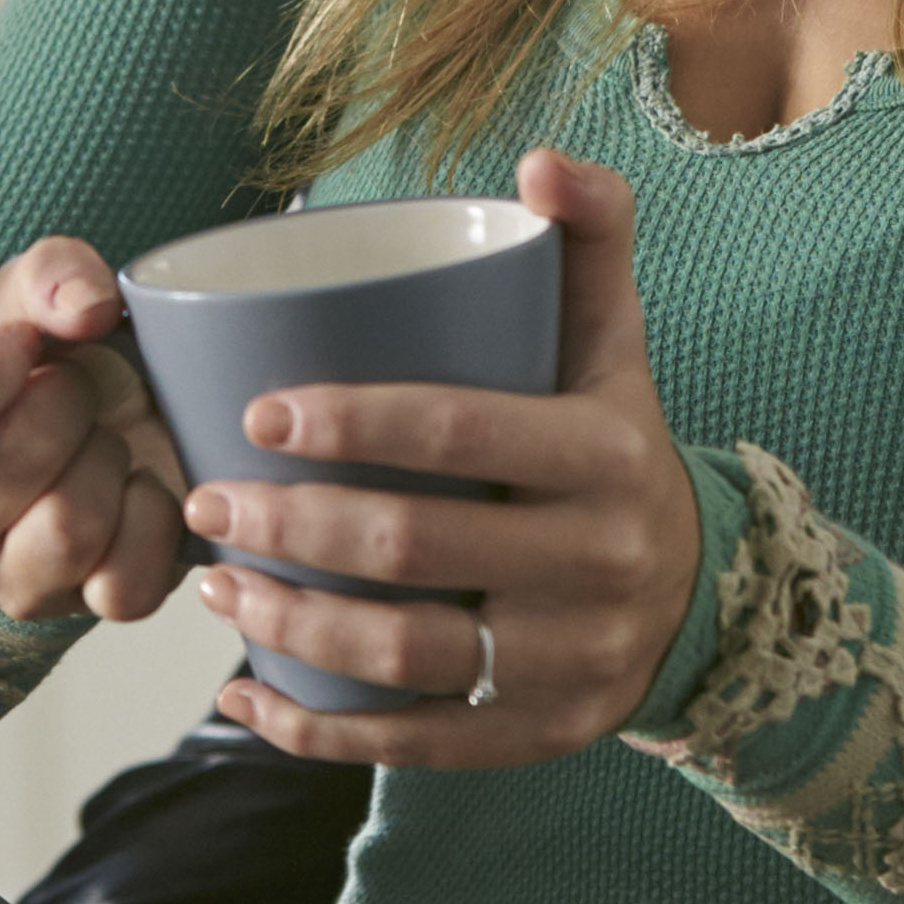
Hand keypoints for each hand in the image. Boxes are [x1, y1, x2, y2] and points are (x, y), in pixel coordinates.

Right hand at [0, 240, 186, 622]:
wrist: (109, 414)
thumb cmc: (45, 359)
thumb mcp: (31, 294)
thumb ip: (49, 276)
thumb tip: (86, 309)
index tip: (21, 343)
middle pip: (11, 471)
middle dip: (66, 403)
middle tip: (74, 387)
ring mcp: (12, 584)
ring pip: (69, 531)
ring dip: (108, 458)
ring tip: (102, 437)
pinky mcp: (85, 608)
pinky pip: (126, 585)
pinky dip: (154, 518)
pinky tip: (139, 484)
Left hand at [190, 147, 702, 768]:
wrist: (696, 591)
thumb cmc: (611, 440)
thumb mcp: (615, 338)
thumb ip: (588, 234)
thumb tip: (537, 158)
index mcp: (609, 455)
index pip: (464, 431)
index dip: (354, 422)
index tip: (259, 410)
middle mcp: (600, 565)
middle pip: (417, 549)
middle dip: (292, 527)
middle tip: (208, 499)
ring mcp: (572, 662)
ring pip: (407, 655)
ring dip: (291, 626)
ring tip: (214, 581)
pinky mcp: (540, 736)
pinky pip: (415, 744)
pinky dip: (319, 729)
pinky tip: (245, 693)